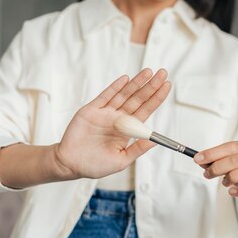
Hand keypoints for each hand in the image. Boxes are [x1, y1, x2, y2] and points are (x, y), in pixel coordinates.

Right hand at [54, 68, 170, 178]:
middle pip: (138, 99)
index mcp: (127, 130)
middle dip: (150, 86)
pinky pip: (105, 96)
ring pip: (124, 94)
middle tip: (163, 73)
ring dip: (136, 83)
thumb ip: (137, 149)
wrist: (70, 164)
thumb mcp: (121, 160)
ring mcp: (105, 113)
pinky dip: (115, 87)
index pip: (146, 110)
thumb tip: (155, 141)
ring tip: (148, 72)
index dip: (156, 98)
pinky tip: (125, 79)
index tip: (167, 86)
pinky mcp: (91, 110)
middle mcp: (118, 119)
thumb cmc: (96, 165)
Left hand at [194, 141, 237, 218]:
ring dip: (228, 178)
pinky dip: (237, 190)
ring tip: (225, 182)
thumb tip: (201, 162)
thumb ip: (218, 162)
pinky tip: (232, 191)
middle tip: (207, 174)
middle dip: (216, 167)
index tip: (197, 158)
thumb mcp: (234, 166)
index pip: (229, 147)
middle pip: (234, 160)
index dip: (212, 153)